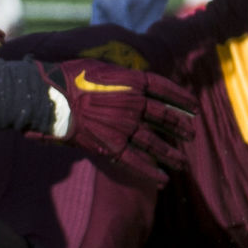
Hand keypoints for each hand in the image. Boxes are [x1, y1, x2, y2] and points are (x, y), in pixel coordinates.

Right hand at [35, 58, 195, 185]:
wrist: (53, 97)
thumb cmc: (73, 78)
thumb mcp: (103, 67)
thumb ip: (123, 76)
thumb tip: (134, 79)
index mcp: (134, 81)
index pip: (165, 88)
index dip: (181, 97)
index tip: (194, 105)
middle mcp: (134, 104)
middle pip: (165, 117)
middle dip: (181, 126)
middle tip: (192, 134)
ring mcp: (125, 126)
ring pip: (155, 143)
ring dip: (172, 154)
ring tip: (184, 163)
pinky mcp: (111, 146)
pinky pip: (136, 161)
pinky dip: (150, 172)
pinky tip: (162, 180)